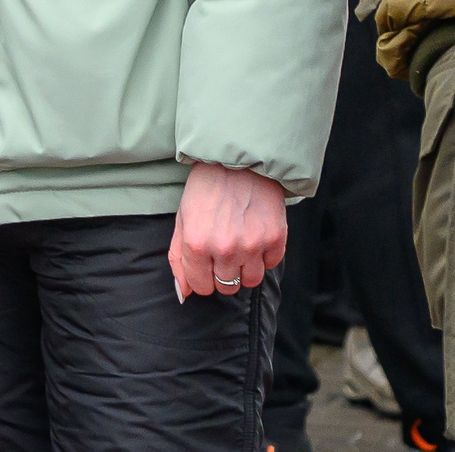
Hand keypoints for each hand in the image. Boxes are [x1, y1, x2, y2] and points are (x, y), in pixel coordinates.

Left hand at [170, 162, 285, 302]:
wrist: (240, 159)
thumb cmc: (207, 187)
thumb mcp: (183, 218)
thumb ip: (179, 258)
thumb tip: (183, 294)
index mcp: (196, 244)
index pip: (200, 287)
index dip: (202, 277)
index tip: (206, 263)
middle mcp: (223, 249)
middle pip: (225, 287)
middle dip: (222, 272)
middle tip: (223, 248)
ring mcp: (252, 245)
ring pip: (249, 282)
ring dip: (244, 268)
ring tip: (241, 244)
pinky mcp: (275, 239)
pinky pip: (270, 265)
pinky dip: (263, 255)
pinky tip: (255, 234)